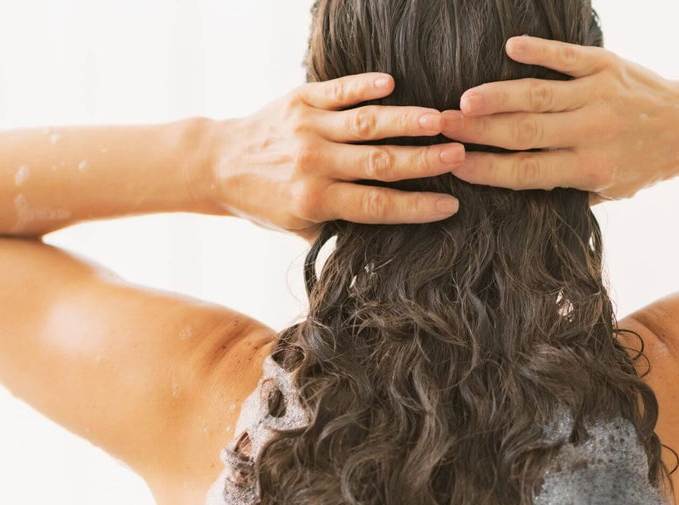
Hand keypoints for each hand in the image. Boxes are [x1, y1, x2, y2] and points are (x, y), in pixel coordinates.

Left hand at [207, 73, 464, 241]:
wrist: (218, 164)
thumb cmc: (265, 202)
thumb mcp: (297, 228)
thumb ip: (338, 232)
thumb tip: (385, 247)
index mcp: (315, 201)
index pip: (376, 205)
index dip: (416, 206)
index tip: (451, 204)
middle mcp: (312, 164)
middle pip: (378, 163)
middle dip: (423, 160)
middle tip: (460, 153)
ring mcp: (307, 129)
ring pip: (365, 124)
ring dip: (405, 120)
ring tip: (440, 119)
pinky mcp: (300, 100)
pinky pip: (338, 91)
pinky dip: (364, 85)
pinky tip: (392, 83)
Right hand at [441, 35, 678, 204]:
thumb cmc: (640, 164)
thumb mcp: (606, 191)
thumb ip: (562, 188)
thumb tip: (507, 184)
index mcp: (591, 169)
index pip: (527, 172)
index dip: (487, 170)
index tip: (455, 165)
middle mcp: (593, 133)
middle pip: (523, 132)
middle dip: (478, 131)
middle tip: (443, 127)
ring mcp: (599, 96)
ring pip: (537, 94)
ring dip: (496, 95)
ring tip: (463, 99)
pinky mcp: (606, 66)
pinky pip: (567, 56)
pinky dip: (539, 50)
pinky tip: (510, 46)